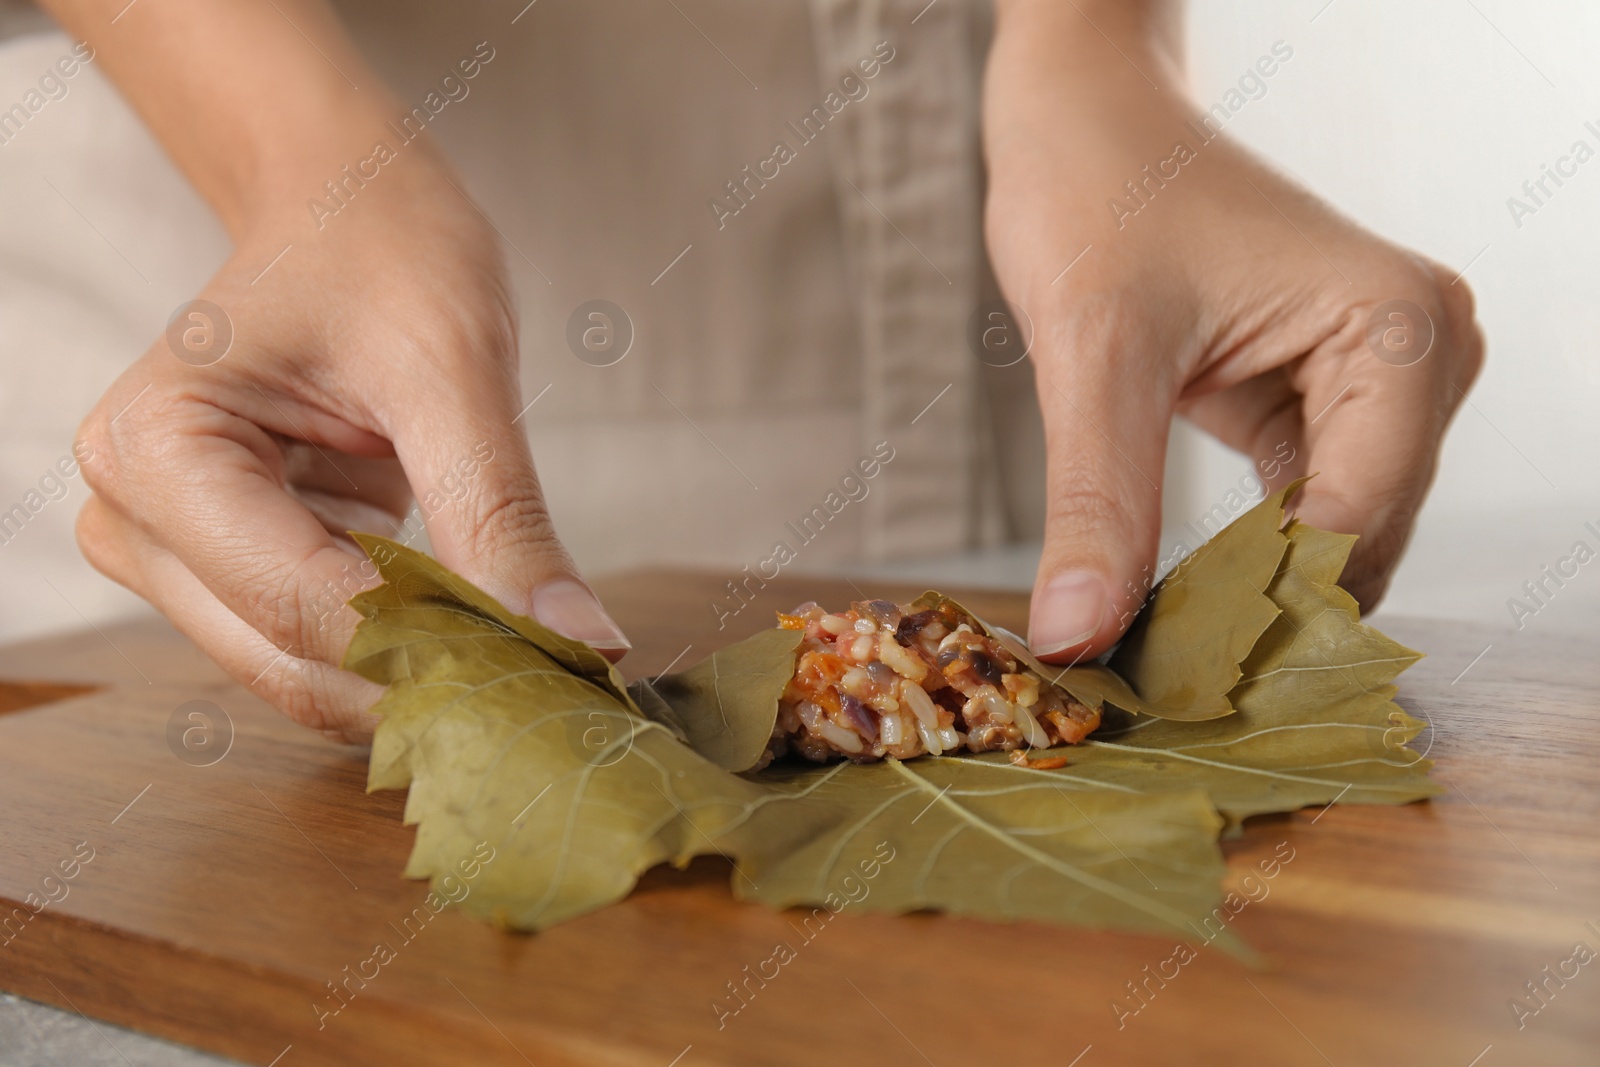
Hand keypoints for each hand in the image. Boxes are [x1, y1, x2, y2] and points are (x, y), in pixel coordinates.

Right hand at [75, 145, 627, 742]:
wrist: (344, 207)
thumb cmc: (381, 249)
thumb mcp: (456, 371)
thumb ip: (502, 513)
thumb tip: (577, 638)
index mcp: (156, 448)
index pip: (301, 604)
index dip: (434, 648)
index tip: (554, 666)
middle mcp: (132, 514)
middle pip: (290, 660)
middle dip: (429, 675)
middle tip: (557, 675)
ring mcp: (166, 550)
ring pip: (302, 673)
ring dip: (419, 672)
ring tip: (525, 648)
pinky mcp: (217, 567)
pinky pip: (316, 645)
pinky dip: (403, 646)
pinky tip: (474, 621)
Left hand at [984, 0, 1483, 661]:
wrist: (1086, 120)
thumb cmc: (1099, 192)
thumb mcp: (1093, 353)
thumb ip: (1095, 500)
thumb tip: (1079, 636)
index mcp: (1396, 331)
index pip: (1354, 523)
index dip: (1264, 614)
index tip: (1172, 685)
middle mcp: (1416, 359)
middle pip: (1356, 542)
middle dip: (1258, 613)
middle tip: (1151, 680)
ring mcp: (1380, 384)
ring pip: (1330, 540)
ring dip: (1248, 596)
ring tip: (1156, 650)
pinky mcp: (1327, 402)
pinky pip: (1301, 513)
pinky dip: (1242, 561)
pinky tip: (1174, 600)